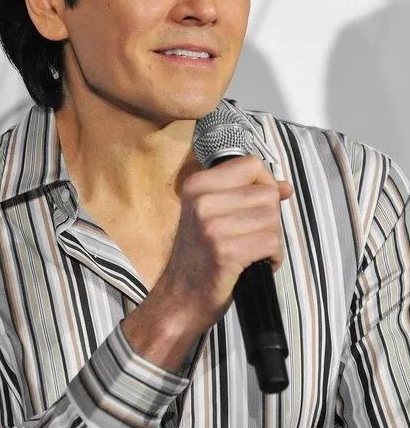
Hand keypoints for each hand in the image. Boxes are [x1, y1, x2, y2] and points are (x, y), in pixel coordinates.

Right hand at [122, 156, 291, 370]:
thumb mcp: (213, 215)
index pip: (251, 164)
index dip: (265, 184)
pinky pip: (271, 243)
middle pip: (267, 193)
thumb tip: (285, 187)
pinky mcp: (224, 251)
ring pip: (272, 219)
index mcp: (197, 185)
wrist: (179, 299)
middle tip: (252, 236)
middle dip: (270, 218)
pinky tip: (256, 264)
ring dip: (271, 239)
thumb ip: (248, 195)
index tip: (258, 205)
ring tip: (251, 251)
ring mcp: (212, 226)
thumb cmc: (200, 258)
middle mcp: (202, 200)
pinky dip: (272, 257)